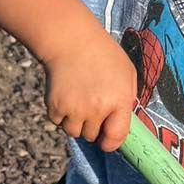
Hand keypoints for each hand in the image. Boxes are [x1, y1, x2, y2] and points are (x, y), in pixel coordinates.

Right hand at [41, 29, 138, 151]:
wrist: (71, 40)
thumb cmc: (104, 55)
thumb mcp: (127, 74)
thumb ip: (127, 100)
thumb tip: (122, 123)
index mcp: (118, 100)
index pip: (115, 137)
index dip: (111, 142)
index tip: (107, 140)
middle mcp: (96, 108)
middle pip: (92, 136)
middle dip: (93, 127)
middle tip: (92, 108)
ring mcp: (74, 109)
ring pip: (74, 132)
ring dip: (76, 123)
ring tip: (79, 102)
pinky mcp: (55, 106)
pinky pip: (58, 123)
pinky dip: (61, 115)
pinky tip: (66, 97)